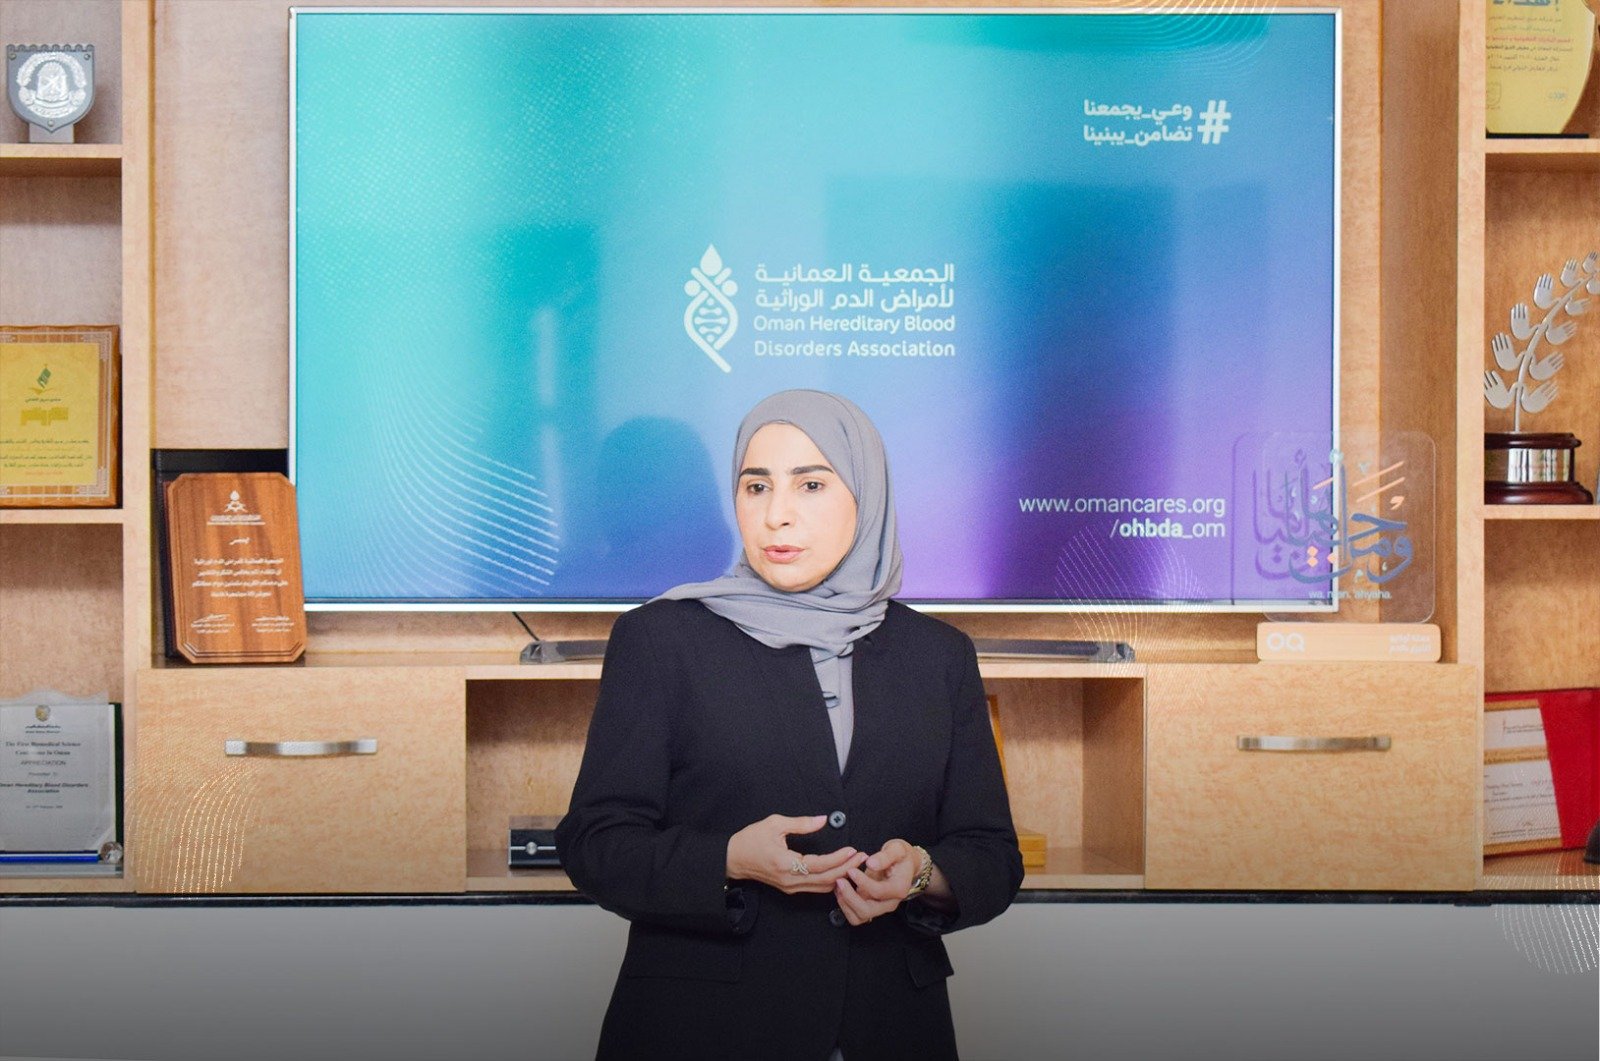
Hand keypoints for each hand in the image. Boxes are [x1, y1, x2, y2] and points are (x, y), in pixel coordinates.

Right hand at [726, 814, 865, 894]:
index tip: (853, 850)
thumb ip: (801, 823)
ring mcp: (790, 887)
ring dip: (841, 876)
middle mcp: (789, 880)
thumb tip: (823, 819)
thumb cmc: (750, 840)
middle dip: (846, 869)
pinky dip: (830, 881)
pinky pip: (814, 887)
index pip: (819, 865)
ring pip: (822, 887)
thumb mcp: (775, 824)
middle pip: (825, 879)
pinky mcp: (789, 888)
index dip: (839, 859)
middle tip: (862, 858)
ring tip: (856, 864)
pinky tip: (840, 872)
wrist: (732, 858)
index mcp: (785, 864)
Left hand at [833, 838, 920, 925]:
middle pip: (867, 911)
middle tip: (839, 880)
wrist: (904, 863)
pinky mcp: (871, 907)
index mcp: (898, 889)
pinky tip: (840, 890)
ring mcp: (880, 908)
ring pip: (859, 917)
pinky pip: (856, 915)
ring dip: (846, 904)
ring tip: (838, 886)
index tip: (850, 870)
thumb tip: (871, 864)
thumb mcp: (896, 849)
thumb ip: (884, 857)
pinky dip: (845, 906)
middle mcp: (890, 903)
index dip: (862, 882)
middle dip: (850, 897)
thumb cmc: (900, 856)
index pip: (877, 891)